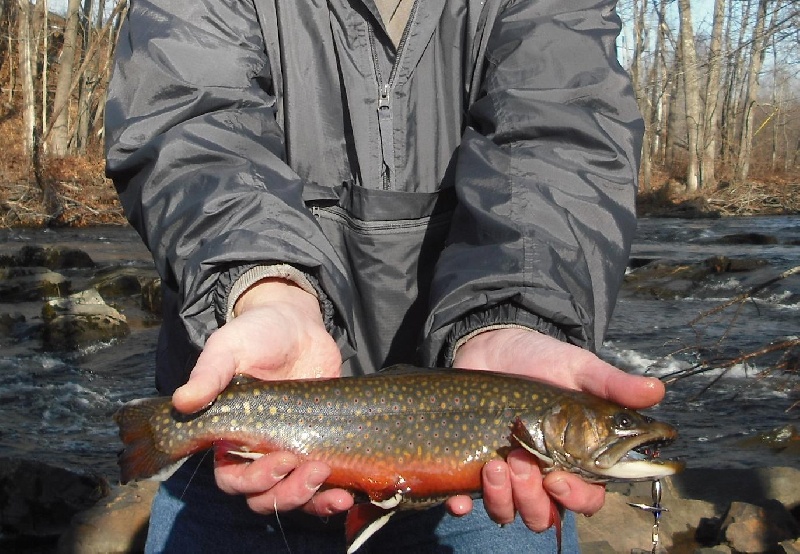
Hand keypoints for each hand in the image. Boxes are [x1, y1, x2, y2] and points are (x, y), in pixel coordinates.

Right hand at [172, 278, 352, 516]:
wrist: (297, 323)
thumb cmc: (255, 335)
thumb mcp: (229, 349)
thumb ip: (209, 374)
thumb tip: (183, 402)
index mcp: (229, 437)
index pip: (232, 479)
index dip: (254, 481)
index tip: (280, 459)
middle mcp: (257, 452)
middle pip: (264, 497)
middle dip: (288, 493)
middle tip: (313, 469)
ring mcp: (291, 451)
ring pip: (293, 498)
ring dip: (312, 500)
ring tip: (335, 489)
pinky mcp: (320, 447)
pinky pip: (323, 486)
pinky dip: (332, 497)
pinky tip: (349, 495)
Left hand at [445, 327, 664, 530]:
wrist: (494, 344)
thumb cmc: (542, 360)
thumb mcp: (577, 367)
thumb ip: (612, 383)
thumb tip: (657, 390)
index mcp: (574, 459)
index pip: (585, 499)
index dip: (575, 498)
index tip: (559, 479)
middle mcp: (541, 474)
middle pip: (543, 514)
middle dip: (532, 498)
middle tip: (520, 460)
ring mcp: (505, 474)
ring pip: (508, 513)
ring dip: (502, 499)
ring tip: (495, 464)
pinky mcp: (471, 466)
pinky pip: (464, 502)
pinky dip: (461, 504)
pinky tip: (458, 496)